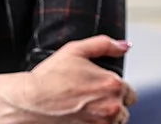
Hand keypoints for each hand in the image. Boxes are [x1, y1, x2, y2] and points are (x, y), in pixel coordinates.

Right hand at [0, 35, 136, 122]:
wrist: (30, 101)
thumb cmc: (49, 77)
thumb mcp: (76, 50)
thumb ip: (105, 44)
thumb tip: (124, 45)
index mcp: (112, 84)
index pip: (130, 92)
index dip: (114, 88)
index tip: (100, 87)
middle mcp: (112, 107)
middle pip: (123, 109)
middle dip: (111, 103)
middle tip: (90, 97)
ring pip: (114, 122)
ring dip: (104, 117)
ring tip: (84, 108)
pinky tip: (80, 117)